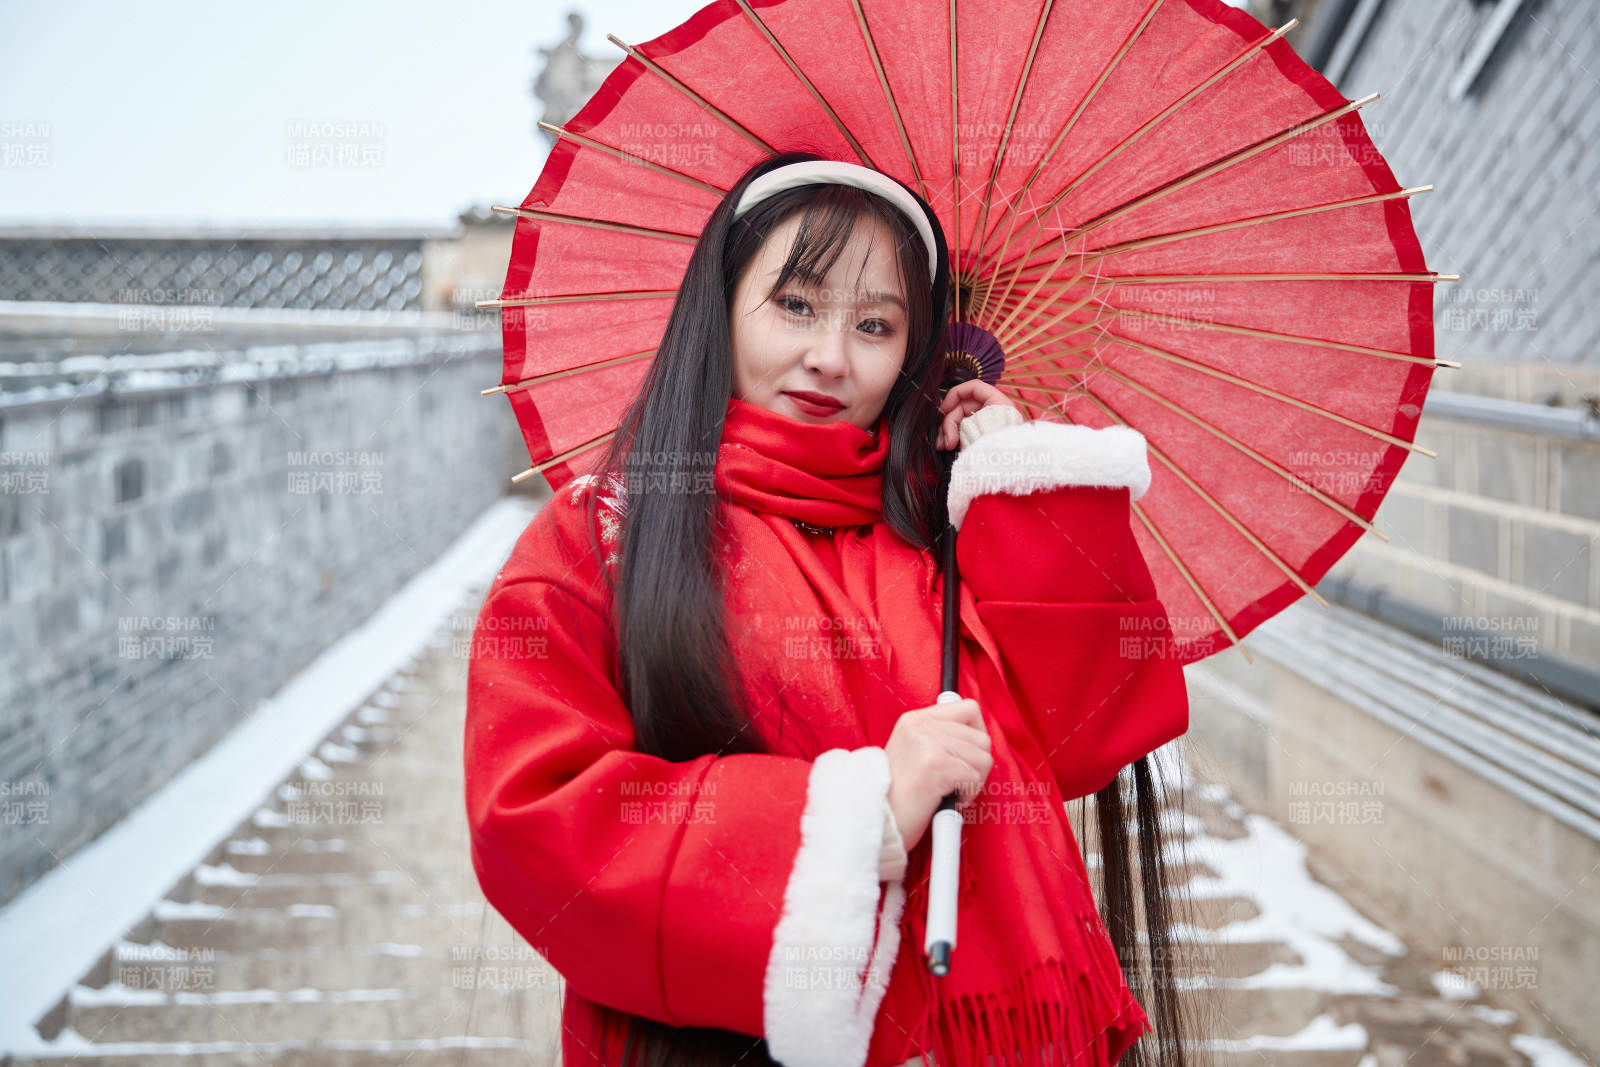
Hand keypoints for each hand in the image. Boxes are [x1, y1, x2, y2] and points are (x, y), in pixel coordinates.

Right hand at [883, 698, 993, 851]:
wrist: (876, 819)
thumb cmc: (897, 795)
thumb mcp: (911, 753)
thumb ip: (939, 738)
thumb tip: (975, 734)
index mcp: (915, 720)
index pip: (969, 709)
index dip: (977, 735)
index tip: (968, 755)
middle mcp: (921, 726)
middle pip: (981, 738)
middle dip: (977, 765)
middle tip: (957, 781)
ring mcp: (928, 744)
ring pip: (983, 758)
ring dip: (974, 781)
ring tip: (951, 791)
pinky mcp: (936, 765)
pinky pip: (975, 777)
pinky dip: (968, 794)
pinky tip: (947, 800)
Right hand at [936, 380, 1018, 450]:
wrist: (1007, 469)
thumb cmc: (1002, 446)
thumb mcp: (985, 424)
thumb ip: (964, 416)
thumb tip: (945, 413)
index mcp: (997, 402)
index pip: (972, 388)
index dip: (955, 395)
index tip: (944, 409)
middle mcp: (990, 411)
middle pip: (960, 406)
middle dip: (949, 422)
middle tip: (947, 439)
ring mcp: (983, 424)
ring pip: (957, 421)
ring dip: (947, 432)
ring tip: (945, 446)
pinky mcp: (977, 437)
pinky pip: (959, 433)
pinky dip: (951, 438)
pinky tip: (947, 446)